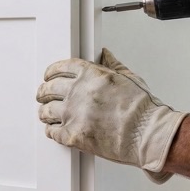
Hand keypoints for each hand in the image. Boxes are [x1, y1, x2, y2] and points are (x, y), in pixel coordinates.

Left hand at [36, 48, 185, 183]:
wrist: (147, 134)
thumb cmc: (142, 109)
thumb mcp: (129, 78)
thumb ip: (113, 66)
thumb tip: (105, 55)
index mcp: (91, 74)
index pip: (61, 68)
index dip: (51, 72)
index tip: (49, 76)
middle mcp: (78, 92)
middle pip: (49, 89)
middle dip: (43, 92)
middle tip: (42, 95)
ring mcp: (73, 114)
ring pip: (46, 111)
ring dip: (44, 112)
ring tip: (45, 114)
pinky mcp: (72, 135)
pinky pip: (52, 132)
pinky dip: (52, 131)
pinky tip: (54, 131)